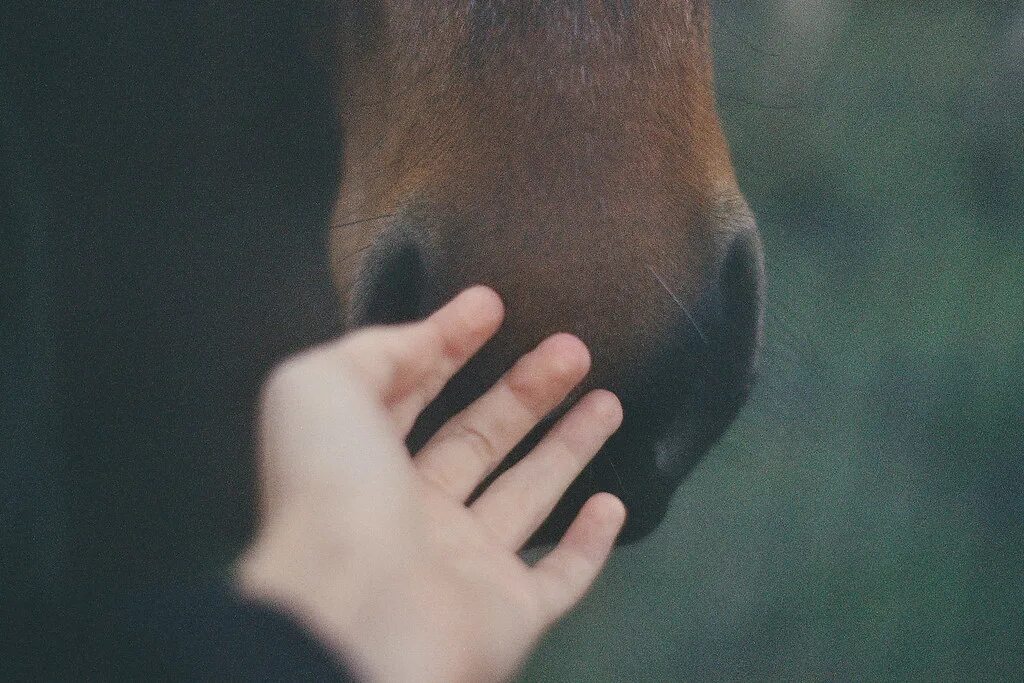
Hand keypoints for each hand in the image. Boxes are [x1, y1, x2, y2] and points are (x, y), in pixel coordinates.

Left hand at [237, 286, 625, 681]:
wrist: (355, 614)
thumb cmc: (332, 491)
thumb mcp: (322, 387)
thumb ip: (377, 351)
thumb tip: (433, 335)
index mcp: (363, 462)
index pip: (413, 392)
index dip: (449, 343)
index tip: (492, 305)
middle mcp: (414, 512)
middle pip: (481, 437)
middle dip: (527, 389)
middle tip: (574, 347)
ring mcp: (463, 566)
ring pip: (526, 496)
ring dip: (568, 447)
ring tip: (608, 398)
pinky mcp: (509, 612)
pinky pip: (558, 579)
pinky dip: (589, 545)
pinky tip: (612, 503)